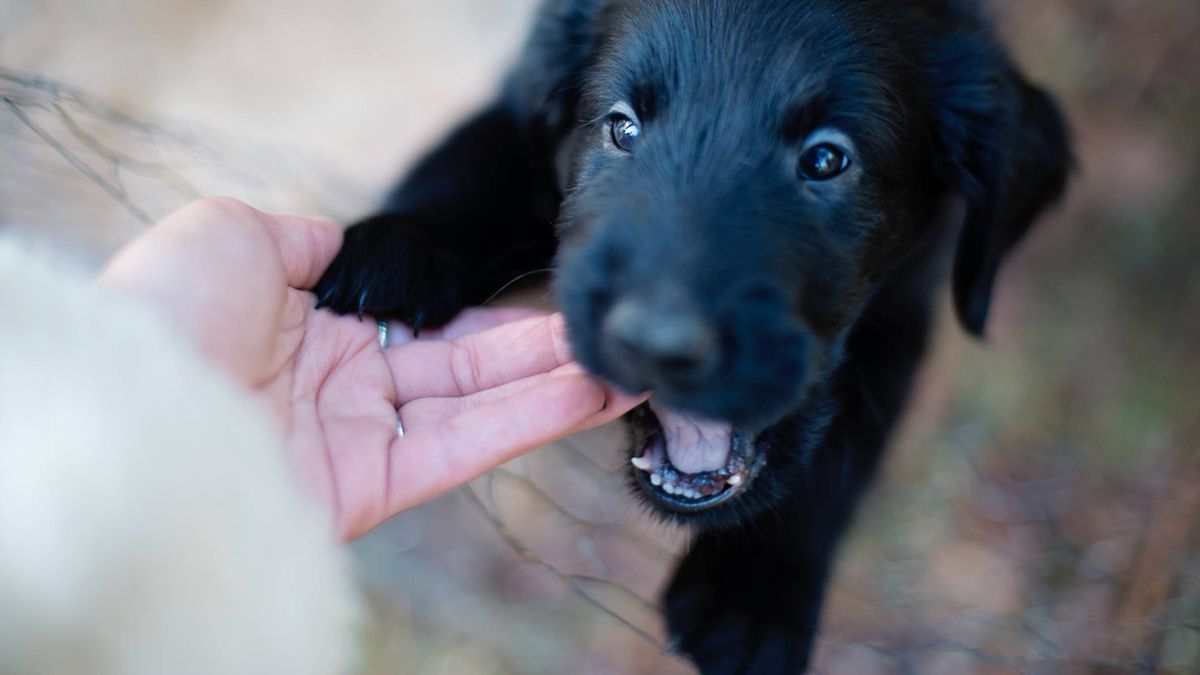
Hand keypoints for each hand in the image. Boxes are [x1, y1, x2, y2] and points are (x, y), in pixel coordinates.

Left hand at [101, 197, 643, 538]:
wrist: (124, 399)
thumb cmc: (167, 309)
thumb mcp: (233, 235)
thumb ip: (308, 241)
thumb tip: (346, 248)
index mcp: (313, 327)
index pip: (424, 317)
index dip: (489, 306)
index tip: (552, 292)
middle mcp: (343, 385)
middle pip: (463, 364)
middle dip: (541, 348)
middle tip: (615, 331)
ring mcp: (359, 438)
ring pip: (476, 407)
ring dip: (555, 386)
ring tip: (629, 366)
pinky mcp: (369, 486)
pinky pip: (463, 446)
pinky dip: (528, 420)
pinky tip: (587, 393)